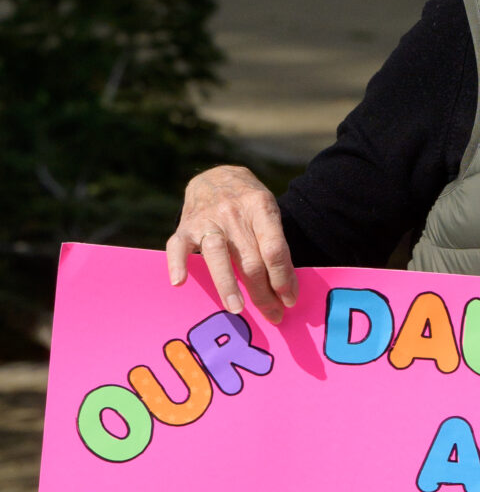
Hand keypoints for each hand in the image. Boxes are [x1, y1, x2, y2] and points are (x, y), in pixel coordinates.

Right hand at [166, 165, 298, 318]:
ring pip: (217, 254)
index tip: (289, 300)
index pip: (274, 249)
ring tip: (237, 308)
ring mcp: (207, 219)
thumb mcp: (268, 213)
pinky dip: (177, 263)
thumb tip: (285, 289)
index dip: (283, 277)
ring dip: (228, 283)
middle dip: (263, 293)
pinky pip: (177, 246)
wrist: (218, 175)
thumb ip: (274, 245)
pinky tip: (179, 282)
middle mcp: (233, 213)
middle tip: (273, 315)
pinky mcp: (185, 226)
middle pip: (250, 259)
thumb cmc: (249, 203)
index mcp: (260, 208)